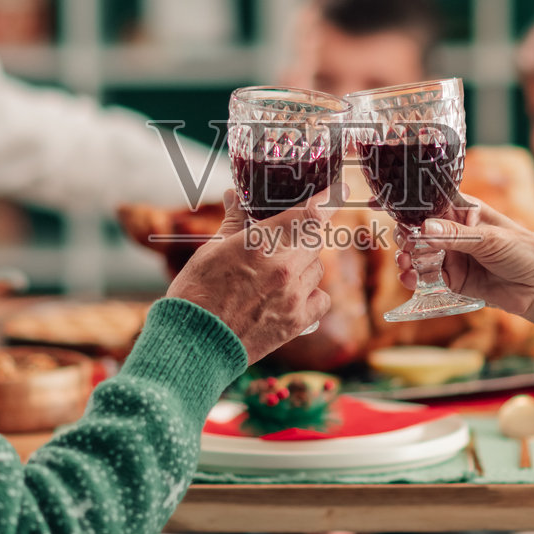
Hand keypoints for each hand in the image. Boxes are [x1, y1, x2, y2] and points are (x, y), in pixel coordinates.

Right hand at [166, 190, 330, 363]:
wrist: (193, 343)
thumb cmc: (196, 293)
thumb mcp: (210, 250)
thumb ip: (233, 222)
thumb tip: (235, 196)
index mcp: (262, 242)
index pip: (311, 213)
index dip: (329, 198)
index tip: (341, 189)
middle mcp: (284, 267)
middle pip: (315, 239)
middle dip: (303, 235)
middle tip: (285, 240)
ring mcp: (293, 296)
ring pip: (317, 268)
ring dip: (304, 264)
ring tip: (279, 272)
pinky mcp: (296, 323)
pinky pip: (321, 299)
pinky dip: (312, 295)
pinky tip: (292, 297)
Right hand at [393, 196, 533, 316]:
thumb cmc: (525, 251)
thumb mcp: (492, 239)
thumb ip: (457, 236)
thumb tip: (425, 228)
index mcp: (465, 210)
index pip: (430, 201)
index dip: (407, 202)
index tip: (381, 202)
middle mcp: (454, 231)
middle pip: (418, 229)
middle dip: (405, 235)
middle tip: (403, 244)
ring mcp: (452, 255)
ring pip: (418, 253)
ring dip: (406, 257)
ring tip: (404, 264)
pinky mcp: (452, 278)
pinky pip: (426, 275)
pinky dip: (413, 276)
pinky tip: (409, 278)